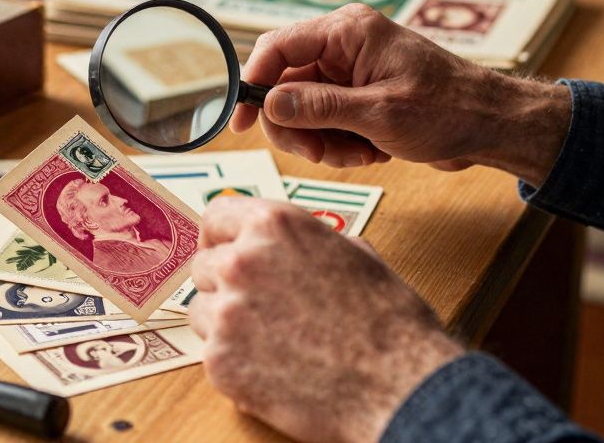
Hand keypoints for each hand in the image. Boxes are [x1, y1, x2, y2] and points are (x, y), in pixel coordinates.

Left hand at [190, 197, 463, 442]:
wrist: (401, 387)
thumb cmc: (389, 323)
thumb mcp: (355, 255)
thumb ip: (308, 242)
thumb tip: (293, 245)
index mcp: (274, 225)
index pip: (217, 216)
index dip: (220, 236)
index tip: (220, 249)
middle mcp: (241, 260)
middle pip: (204, 266)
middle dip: (225, 285)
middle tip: (258, 309)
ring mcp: (226, 312)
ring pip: (203, 312)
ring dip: (227, 325)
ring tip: (273, 343)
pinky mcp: (220, 361)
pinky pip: (212, 354)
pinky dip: (235, 363)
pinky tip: (274, 370)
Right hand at [230, 4, 570, 185]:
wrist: (494, 126)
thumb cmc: (449, 110)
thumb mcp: (379, 114)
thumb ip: (318, 107)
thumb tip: (269, 104)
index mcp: (347, 31)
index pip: (276, 47)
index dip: (253, 83)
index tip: (242, 122)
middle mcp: (343, 45)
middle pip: (284, 86)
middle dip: (297, 126)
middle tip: (319, 154)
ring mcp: (350, 71)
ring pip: (302, 110)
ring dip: (323, 141)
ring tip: (360, 153)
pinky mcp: (357, 95)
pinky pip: (325, 122)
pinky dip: (340, 144)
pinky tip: (371, 151)